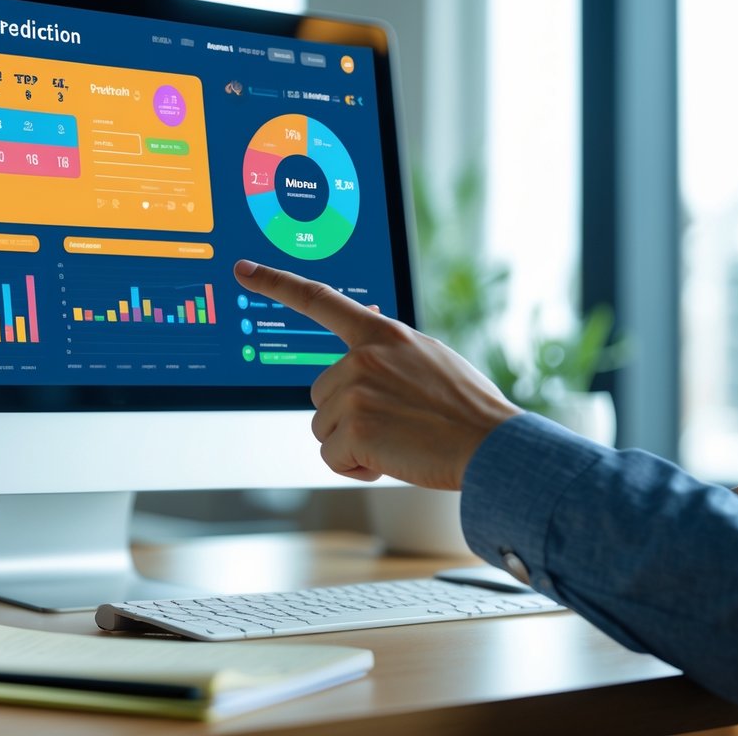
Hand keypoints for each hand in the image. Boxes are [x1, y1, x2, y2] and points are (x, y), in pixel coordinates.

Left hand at [233, 259, 520, 489]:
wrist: (494, 445)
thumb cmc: (467, 411)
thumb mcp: (428, 359)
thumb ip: (388, 351)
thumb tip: (360, 343)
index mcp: (382, 333)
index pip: (319, 299)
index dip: (276, 283)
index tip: (243, 269)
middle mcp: (363, 355)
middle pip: (320, 394)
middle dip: (348, 417)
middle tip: (396, 425)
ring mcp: (356, 388)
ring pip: (323, 428)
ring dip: (353, 445)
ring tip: (401, 441)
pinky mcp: (354, 426)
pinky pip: (331, 457)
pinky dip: (356, 468)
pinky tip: (392, 460)